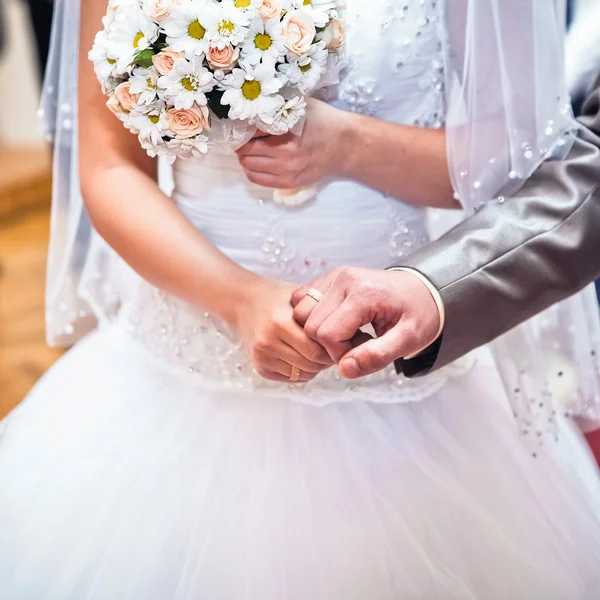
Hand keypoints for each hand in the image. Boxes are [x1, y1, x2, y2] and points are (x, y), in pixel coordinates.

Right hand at [234, 278, 333, 382]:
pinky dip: (302, 370)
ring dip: (315, 365)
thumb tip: (359, 337)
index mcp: (280, 322)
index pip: (317, 349)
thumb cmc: (279, 299)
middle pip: (311, 364)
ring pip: (303, 373)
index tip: (342, 342)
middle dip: (327, 359)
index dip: (333, 349)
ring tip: (317, 349)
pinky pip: (292, 378)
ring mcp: (262, 357)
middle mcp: (268, 341)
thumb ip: (325, 316)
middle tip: (333, 347)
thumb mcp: (302, 299)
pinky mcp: (260, 368)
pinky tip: (302, 355)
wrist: (245, 302)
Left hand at [236, 99, 352, 188]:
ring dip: (245, 157)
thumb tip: (248, 109)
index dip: (242, 126)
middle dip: (241, 142)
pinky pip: (257, 179)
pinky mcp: (288, 183)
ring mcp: (286, 172)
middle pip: (245, 151)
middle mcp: (285, 156)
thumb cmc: (322, 121)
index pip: (249, 132)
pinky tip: (256, 161)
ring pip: (248, 166)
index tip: (242, 123)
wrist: (344, 145)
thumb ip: (275, 107)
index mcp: (286, 134)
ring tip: (250, 148)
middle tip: (244, 136)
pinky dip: (251, 170)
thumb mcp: (299, 106)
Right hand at [291, 267, 440, 378]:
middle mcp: (343, 279)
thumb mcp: (409, 340)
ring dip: (318, 330)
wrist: (423, 290)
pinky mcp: (329, 277)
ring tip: (348, 332)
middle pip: (310, 324)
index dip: (340, 353)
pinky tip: (337, 322)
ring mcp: (334, 276)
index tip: (363, 352)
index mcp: (363, 293)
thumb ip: (378, 356)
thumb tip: (345, 369)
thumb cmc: (418, 314)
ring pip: (300, 312)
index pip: (328, 334)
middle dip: (329, 343)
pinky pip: (302, 300)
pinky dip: (312, 317)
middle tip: (357, 343)